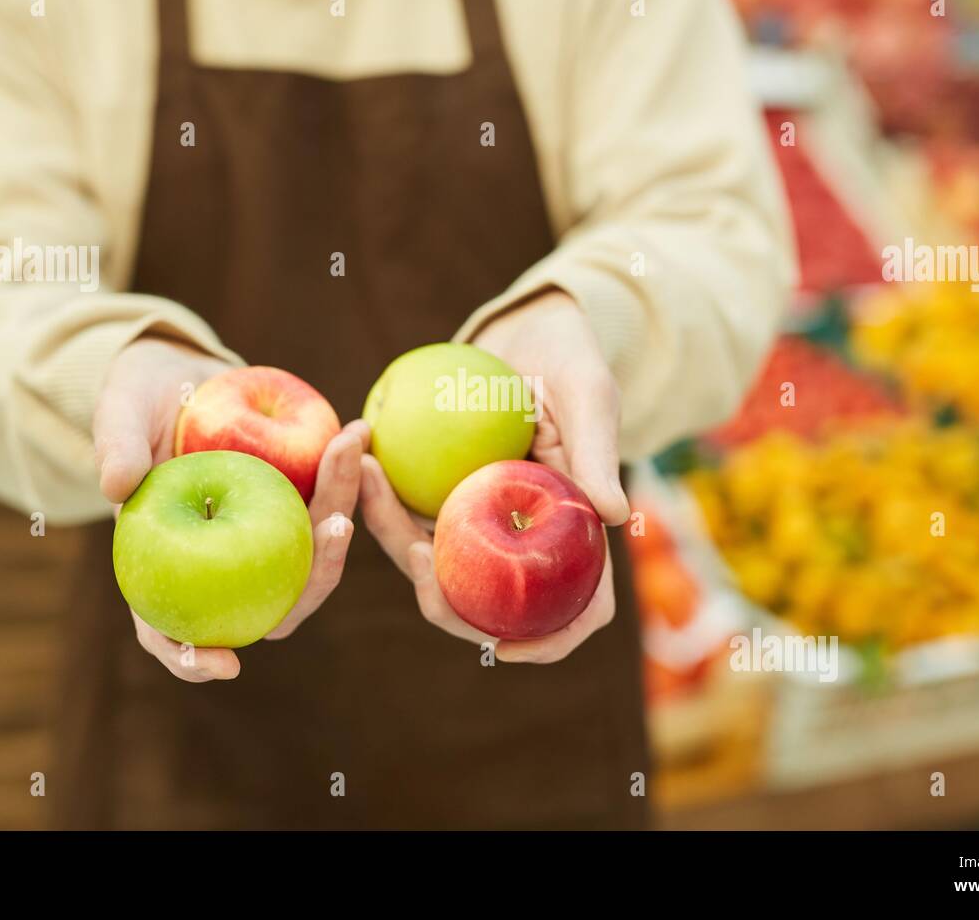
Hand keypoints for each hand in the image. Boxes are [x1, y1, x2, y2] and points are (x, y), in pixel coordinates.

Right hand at [92, 336, 365, 681]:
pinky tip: (355, 436)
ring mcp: (265, 542)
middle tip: (338, 524)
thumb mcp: (119, 410)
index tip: (229, 666)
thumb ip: (115, 444)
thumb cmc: (138, 401)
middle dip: (315, 577)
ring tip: (351, 457)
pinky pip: (328, 505)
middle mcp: (223, 566)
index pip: (171, 631)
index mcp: (166, 564)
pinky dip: (346, 477)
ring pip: (311, 558)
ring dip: (339, 511)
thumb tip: (116, 488)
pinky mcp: (297, 509)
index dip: (194, 659)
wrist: (179, 375)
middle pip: (272, 604)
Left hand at [359, 289, 628, 662]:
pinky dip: (382, 499)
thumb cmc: (572, 359)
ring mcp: (479, 523)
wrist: (528, 330)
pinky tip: (362, 463)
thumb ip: (598, 452)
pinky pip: (407, 515)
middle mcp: (524, 540)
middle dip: (444, 598)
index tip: (505, 647)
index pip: (578, 607)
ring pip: (436, 562)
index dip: (549, 641)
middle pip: (489, 600)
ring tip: (369, 483)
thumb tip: (616, 516)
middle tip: (414, 556)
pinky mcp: (441, 496)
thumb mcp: (589, 397)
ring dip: (395, 538)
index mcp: (574, 534)